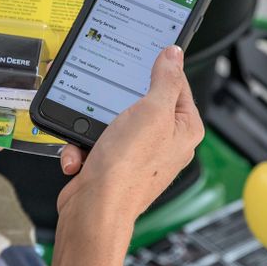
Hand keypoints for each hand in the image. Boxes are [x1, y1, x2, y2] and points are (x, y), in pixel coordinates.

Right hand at [56, 45, 203, 218]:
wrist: (94, 211)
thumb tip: (174, 54)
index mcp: (185, 128)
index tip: (143, 57)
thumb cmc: (128, 169)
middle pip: (140, 101)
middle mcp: (165, 142)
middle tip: (108, 102)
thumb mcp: (151, 110)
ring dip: (92, 127)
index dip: (158, 70)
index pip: (177, 84)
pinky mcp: (113, 165)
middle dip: (114, 103)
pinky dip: (82, 148)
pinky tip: (82, 158)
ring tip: (92, 138)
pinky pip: (95, 143)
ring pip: (111, 121)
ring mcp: (138, 155)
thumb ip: (165, 79)